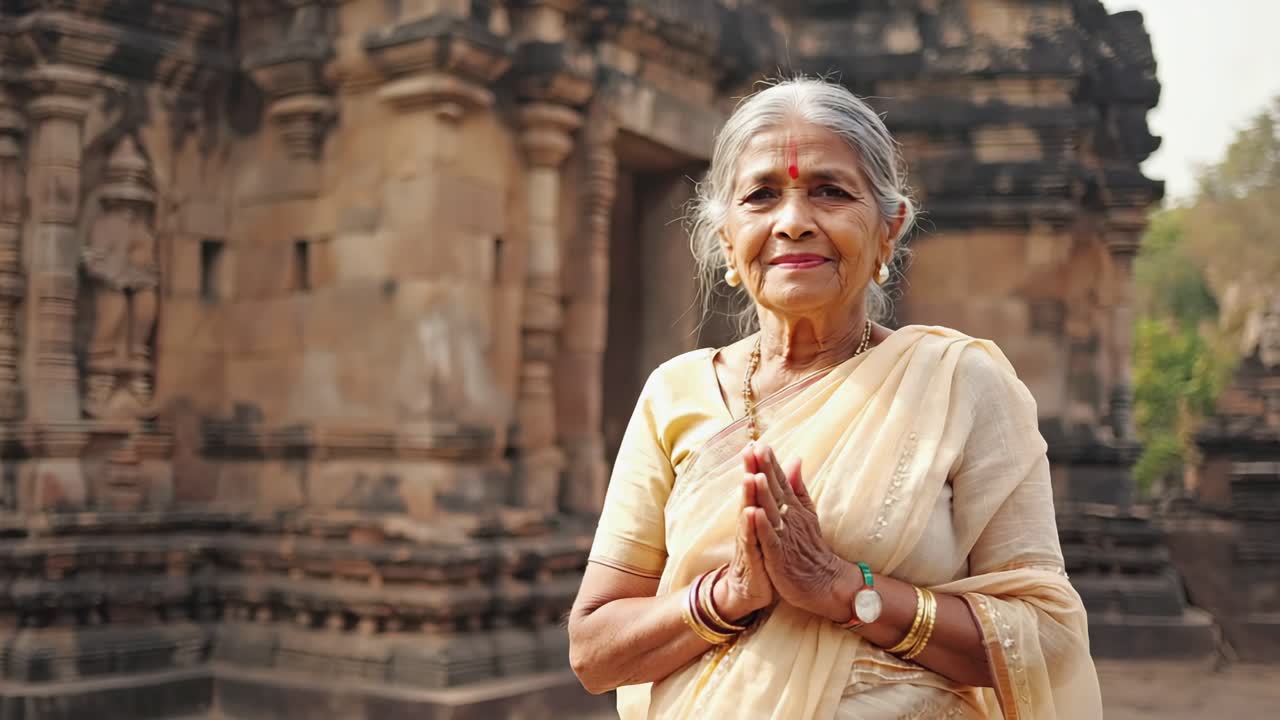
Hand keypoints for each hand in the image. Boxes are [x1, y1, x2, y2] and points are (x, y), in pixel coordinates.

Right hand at [711, 447, 775, 621]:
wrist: (750, 590)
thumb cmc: (763, 554)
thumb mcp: (772, 525)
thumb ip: (779, 496)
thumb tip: (790, 469)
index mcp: (759, 514)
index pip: (760, 486)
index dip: (761, 466)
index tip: (761, 443)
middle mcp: (750, 523)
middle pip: (750, 494)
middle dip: (750, 472)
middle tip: (750, 450)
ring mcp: (749, 539)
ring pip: (748, 514)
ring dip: (748, 496)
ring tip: (750, 477)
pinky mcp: (752, 557)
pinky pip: (751, 540)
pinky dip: (750, 527)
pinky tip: (751, 513)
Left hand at [748, 444, 854, 621]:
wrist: (824, 582)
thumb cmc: (810, 547)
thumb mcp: (806, 513)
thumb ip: (798, 487)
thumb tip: (795, 459)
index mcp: (794, 507)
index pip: (781, 481)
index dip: (771, 463)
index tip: (761, 443)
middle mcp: (790, 518)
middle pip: (776, 491)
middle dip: (765, 470)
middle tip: (755, 449)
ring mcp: (786, 536)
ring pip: (773, 512)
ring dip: (764, 494)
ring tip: (755, 475)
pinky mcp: (780, 555)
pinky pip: (770, 538)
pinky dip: (762, 526)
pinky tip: (754, 513)